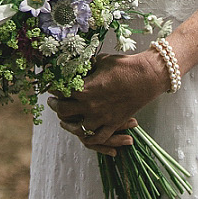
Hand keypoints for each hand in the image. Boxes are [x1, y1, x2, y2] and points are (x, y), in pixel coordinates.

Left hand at [49, 51, 168, 154]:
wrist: (146, 77)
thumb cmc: (123, 65)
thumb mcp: (101, 61)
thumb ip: (87, 66)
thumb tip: (77, 65)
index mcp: (85, 88)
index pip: (61, 92)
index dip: (54, 89)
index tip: (50, 87)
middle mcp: (90, 106)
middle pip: (64, 111)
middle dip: (56, 106)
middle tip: (51, 102)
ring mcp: (102, 118)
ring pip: (79, 128)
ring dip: (70, 124)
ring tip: (64, 120)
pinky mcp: (113, 124)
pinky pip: (98, 138)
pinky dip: (90, 138)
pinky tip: (84, 133)